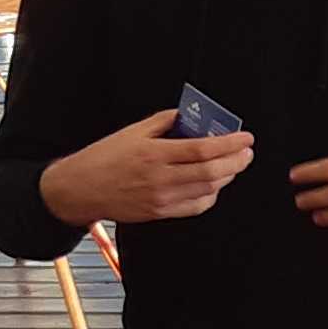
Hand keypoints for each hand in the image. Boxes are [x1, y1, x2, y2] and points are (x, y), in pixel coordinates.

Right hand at [38, 106, 256, 228]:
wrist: (81, 188)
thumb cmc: (104, 158)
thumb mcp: (133, 132)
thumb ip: (164, 121)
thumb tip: (190, 115)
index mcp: (154, 154)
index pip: (203, 149)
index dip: (230, 144)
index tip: (245, 138)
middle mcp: (160, 178)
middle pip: (211, 172)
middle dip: (237, 162)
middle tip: (247, 152)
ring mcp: (162, 199)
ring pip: (208, 190)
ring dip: (227, 177)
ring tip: (234, 164)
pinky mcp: (161, 213)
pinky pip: (196, 206)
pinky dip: (211, 195)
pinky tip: (215, 184)